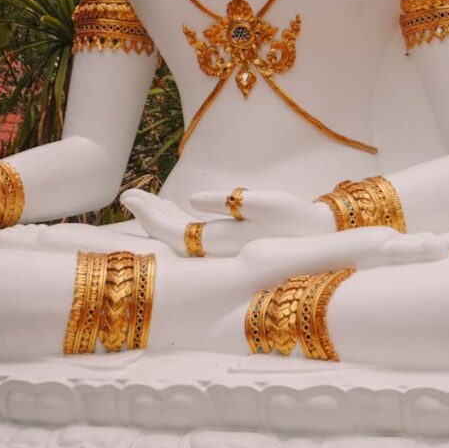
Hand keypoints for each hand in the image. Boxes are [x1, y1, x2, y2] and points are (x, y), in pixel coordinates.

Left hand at [121, 187, 335, 256]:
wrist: (320, 236)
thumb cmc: (295, 217)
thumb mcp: (266, 202)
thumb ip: (229, 202)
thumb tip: (192, 200)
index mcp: (220, 242)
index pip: (172, 232)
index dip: (149, 216)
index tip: (129, 197)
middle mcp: (216, 251)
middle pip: (170, 235)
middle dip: (149, 214)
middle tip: (128, 195)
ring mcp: (221, 249)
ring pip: (180, 234)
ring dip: (161, 217)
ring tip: (142, 199)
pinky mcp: (229, 242)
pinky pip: (193, 233)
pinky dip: (178, 220)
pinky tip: (173, 209)